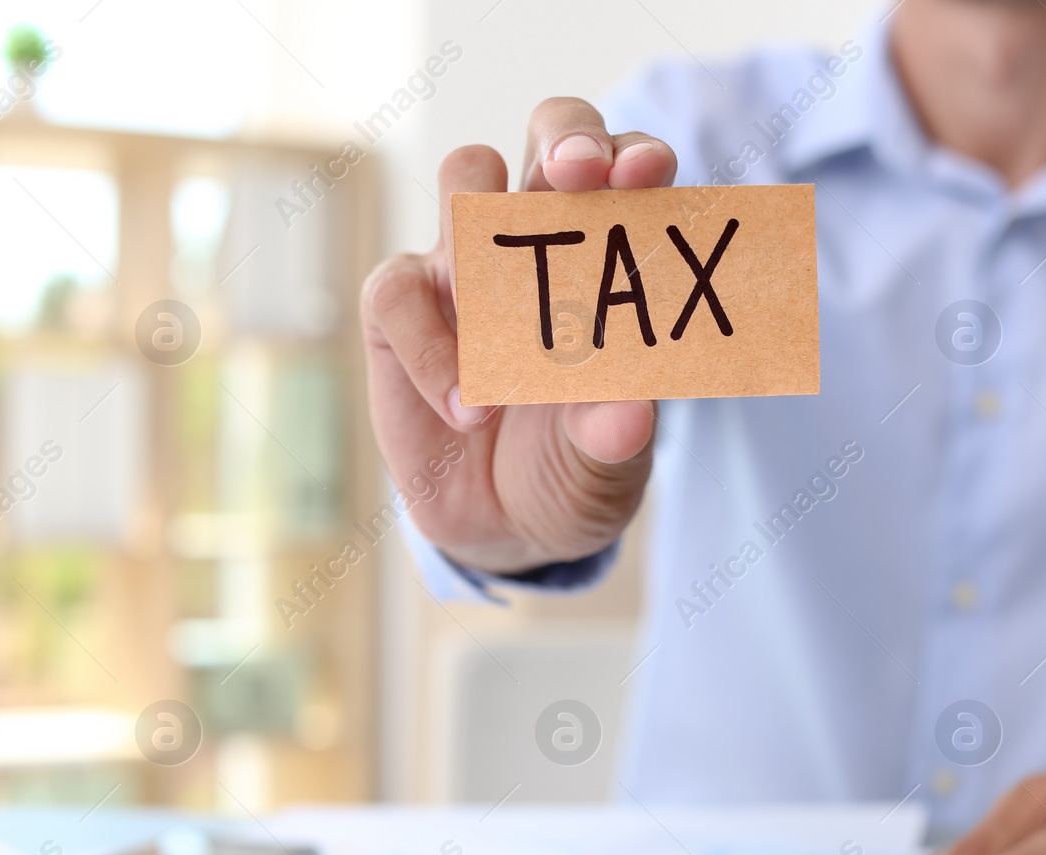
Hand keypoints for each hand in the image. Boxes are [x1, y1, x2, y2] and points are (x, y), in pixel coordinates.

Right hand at [360, 99, 677, 573]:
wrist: (508, 530)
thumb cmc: (577, 468)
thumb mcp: (607, 463)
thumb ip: (615, 436)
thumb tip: (628, 416)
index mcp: (613, 256)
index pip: (629, 174)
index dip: (635, 158)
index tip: (644, 175)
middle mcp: (542, 239)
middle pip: (551, 134)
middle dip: (566, 138)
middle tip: (575, 175)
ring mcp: (467, 262)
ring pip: (466, 177)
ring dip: (483, 220)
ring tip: (503, 314)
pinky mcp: (400, 307)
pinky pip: (401, 288)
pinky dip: (432, 347)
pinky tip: (468, 409)